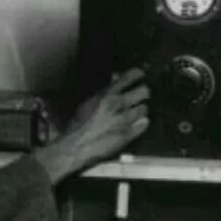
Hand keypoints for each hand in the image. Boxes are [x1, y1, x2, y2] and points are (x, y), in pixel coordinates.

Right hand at [33, 69, 149, 183]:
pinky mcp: (128, 135)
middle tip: (142, 95)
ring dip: (141, 109)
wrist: (76, 146)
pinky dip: (142, 123)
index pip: (127, 78)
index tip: (141, 74)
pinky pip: (143, 125)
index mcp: (106, 94)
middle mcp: (118, 104)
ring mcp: (124, 120)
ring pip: (144, 109)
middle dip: (144, 93)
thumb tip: (115, 78)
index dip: (137, 74)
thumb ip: (104, 90)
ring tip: (138, 112)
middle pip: (143, 92)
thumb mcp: (89, 102)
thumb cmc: (78, 123)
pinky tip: (138, 124)